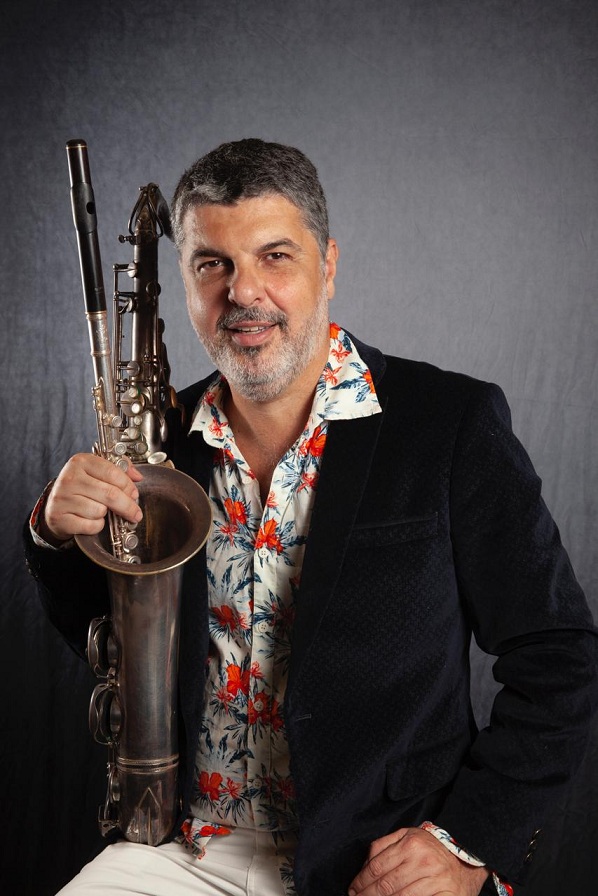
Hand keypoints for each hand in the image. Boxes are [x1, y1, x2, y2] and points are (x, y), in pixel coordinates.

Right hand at [41, 453, 143, 543]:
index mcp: (80, 461)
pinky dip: (97, 526)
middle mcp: (69, 478)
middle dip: (128, 506)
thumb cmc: (80, 489)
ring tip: (100, 511)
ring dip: (106, 515)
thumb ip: (119, 469)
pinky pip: (91, 525)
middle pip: (110, 494)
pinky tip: (91, 520)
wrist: (55, 507)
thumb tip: (137, 476)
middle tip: (135, 513)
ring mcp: (62, 498)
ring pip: (100, 511)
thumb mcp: (96, 472)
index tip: (134, 495)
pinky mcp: (59, 518)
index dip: (128, 486)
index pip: (113, 472)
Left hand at [348, 827, 489, 895]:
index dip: (361, 881)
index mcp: (410, 844)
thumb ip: (384, 845)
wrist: (466, 858)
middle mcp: (423, 861)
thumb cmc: (431, 848)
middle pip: (385, 885)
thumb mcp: (408, 836)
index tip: (353, 890)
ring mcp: (435, 880)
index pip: (377, 867)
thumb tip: (364, 865)